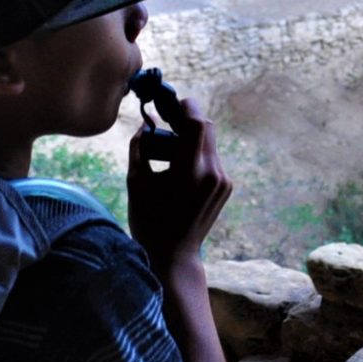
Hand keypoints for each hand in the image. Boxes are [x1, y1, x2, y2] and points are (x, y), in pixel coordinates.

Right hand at [125, 95, 230, 270]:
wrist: (174, 256)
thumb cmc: (149, 221)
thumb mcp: (136, 182)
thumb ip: (139, 148)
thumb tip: (145, 125)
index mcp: (191, 171)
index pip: (197, 123)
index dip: (185, 107)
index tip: (170, 105)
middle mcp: (213, 173)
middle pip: (206, 128)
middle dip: (187, 121)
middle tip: (166, 124)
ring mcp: (223, 181)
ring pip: (209, 142)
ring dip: (191, 138)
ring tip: (169, 153)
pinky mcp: (226, 187)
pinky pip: (212, 158)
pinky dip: (197, 154)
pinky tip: (180, 169)